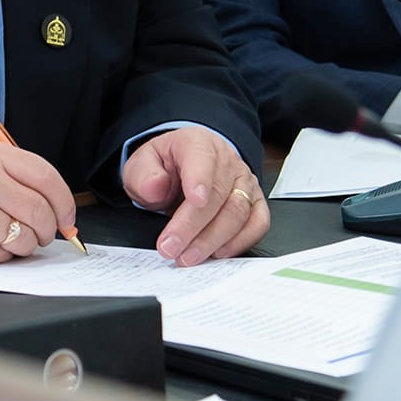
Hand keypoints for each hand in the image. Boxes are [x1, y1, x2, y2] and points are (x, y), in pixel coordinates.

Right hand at [0, 142, 75, 264]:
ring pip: (26, 238)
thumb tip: (58, 209)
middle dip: (47, 229)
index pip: (47, 178)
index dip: (64, 202)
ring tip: (2, 235)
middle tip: (40, 232)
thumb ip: (16, 179)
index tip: (67, 217)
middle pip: (41, 211)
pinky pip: (2, 256)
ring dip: (23, 244)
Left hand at [123, 127, 269, 267]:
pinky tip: (218, 253)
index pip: (202, 159)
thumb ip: (144, 174)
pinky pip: (258, 223)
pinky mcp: (255, 202)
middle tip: (171, 248)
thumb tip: (154, 186)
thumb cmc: (166, 167)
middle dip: (193, 226)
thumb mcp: (142, 164)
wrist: (185, 168)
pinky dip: (241, 242)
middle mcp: (227, 160)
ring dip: (213, 240)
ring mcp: (244, 182)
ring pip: (239, 212)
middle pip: (219, 194)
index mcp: (198, 143)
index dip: (200, 181)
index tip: (194, 200)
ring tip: (188, 256)